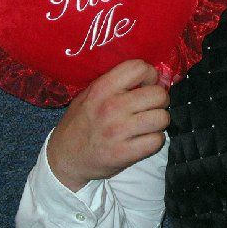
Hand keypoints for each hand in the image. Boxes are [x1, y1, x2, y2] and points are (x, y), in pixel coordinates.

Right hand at [47, 60, 169, 191]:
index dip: (149, 75)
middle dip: (158, 100)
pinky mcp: (124, 153)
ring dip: (158, 121)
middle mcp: (111, 107)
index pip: (139, 68)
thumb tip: (151, 76)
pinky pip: (157, 140)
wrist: (64, 159)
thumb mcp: (89, 95)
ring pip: (162, 118)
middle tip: (149, 107)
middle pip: (158, 94)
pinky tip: (144, 140)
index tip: (145, 85)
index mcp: (102, 89)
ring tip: (146, 124)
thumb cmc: (80, 123)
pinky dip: (154, 140)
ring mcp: (119, 131)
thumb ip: (116, 83)